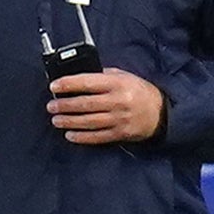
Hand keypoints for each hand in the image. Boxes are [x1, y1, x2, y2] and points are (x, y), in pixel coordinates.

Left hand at [48, 70, 164, 143]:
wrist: (162, 113)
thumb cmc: (140, 92)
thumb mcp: (125, 77)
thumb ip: (104, 76)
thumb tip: (80, 77)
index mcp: (118, 84)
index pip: (88, 82)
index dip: (69, 84)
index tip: (54, 86)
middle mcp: (118, 101)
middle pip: (85, 104)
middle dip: (65, 105)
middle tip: (51, 106)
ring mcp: (119, 119)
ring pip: (89, 121)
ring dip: (69, 121)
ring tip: (56, 120)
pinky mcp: (120, 133)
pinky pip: (97, 136)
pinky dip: (82, 137)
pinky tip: (70, 135)